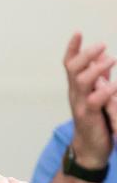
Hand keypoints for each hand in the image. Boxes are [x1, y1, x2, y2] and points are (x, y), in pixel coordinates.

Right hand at [63, 32, 116, 166]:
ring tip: (111, 59)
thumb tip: (104, 59)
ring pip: (81, 81)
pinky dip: (104, 90)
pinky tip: (113, 85)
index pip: (70, 64)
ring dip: (96, 69)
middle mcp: (75, 94)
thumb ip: (100, 79)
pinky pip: (94, 100)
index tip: (78, 32)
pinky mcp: (88, 117)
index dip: (73, 48)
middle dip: (86, 54)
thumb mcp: (97, 96)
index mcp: (77, 88)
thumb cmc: (95, 121)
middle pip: (72, 69)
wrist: (90, 150)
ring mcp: (80, 105)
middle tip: (102, 45)